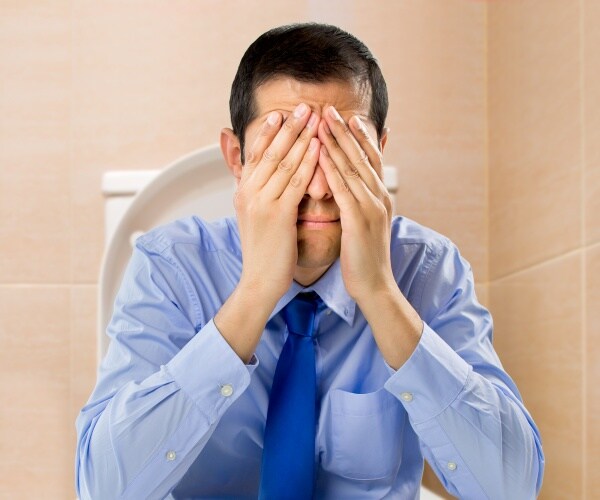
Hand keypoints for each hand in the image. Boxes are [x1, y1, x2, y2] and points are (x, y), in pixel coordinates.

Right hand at [235, 103, 320, 304]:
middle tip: (305, 106)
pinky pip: (295, 182)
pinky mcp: (277, 215)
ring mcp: (261, 203)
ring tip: (315, 117)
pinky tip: (320, 147)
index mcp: (243, 191)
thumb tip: (264, 177)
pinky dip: (308, 162)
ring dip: (301, 137)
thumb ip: (259, 194)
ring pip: (283, 162)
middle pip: (270, 151)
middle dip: (289, 126)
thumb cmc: (264, 251)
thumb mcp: (255, 217)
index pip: (256, 154)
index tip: (282, 113)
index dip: (269, 132)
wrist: (259, 282)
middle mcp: (248, 193)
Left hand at [317, 106, 394, 301]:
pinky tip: (320, 153)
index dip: (357, 136)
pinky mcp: (359, 221)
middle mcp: (379, 197)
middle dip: (344, 131)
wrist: (374, 286)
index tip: (344, 116)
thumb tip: (351, 189)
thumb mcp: (364, 224)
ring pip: (353, 167)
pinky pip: (344, 189)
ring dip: (336, 142)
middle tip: (328, 109)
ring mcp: (372, 208)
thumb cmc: (364, 257)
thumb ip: (360, 203)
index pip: (369, 159)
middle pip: (361, 156)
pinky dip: (332, 168)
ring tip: (321, 121)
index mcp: (380, 197)